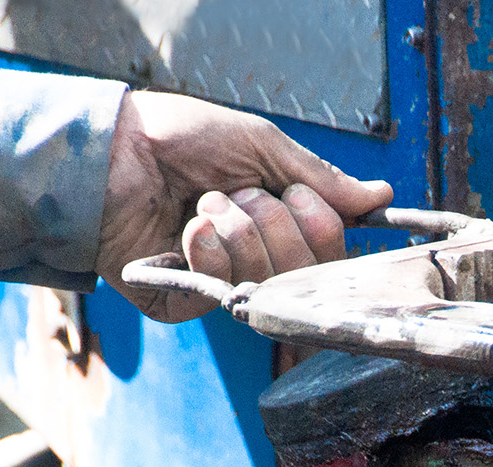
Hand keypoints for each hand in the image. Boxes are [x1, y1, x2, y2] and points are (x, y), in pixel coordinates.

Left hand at [99, 91, 393, 321]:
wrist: (113, 152)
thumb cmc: (180, 139)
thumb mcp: (262, 146)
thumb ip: (321, 179)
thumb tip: (379, 198)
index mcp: (278, 220)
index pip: (331, 247)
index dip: (320, 222)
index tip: (294, 191)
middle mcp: (256, 255)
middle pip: (308, 269)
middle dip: (276, 223)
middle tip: (238, 194)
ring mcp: (222, 282)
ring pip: (269, 279)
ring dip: (238, 229)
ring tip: (203, 205)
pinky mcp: (186, 301)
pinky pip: (226, 290)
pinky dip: (210, 249)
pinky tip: (187, 228)